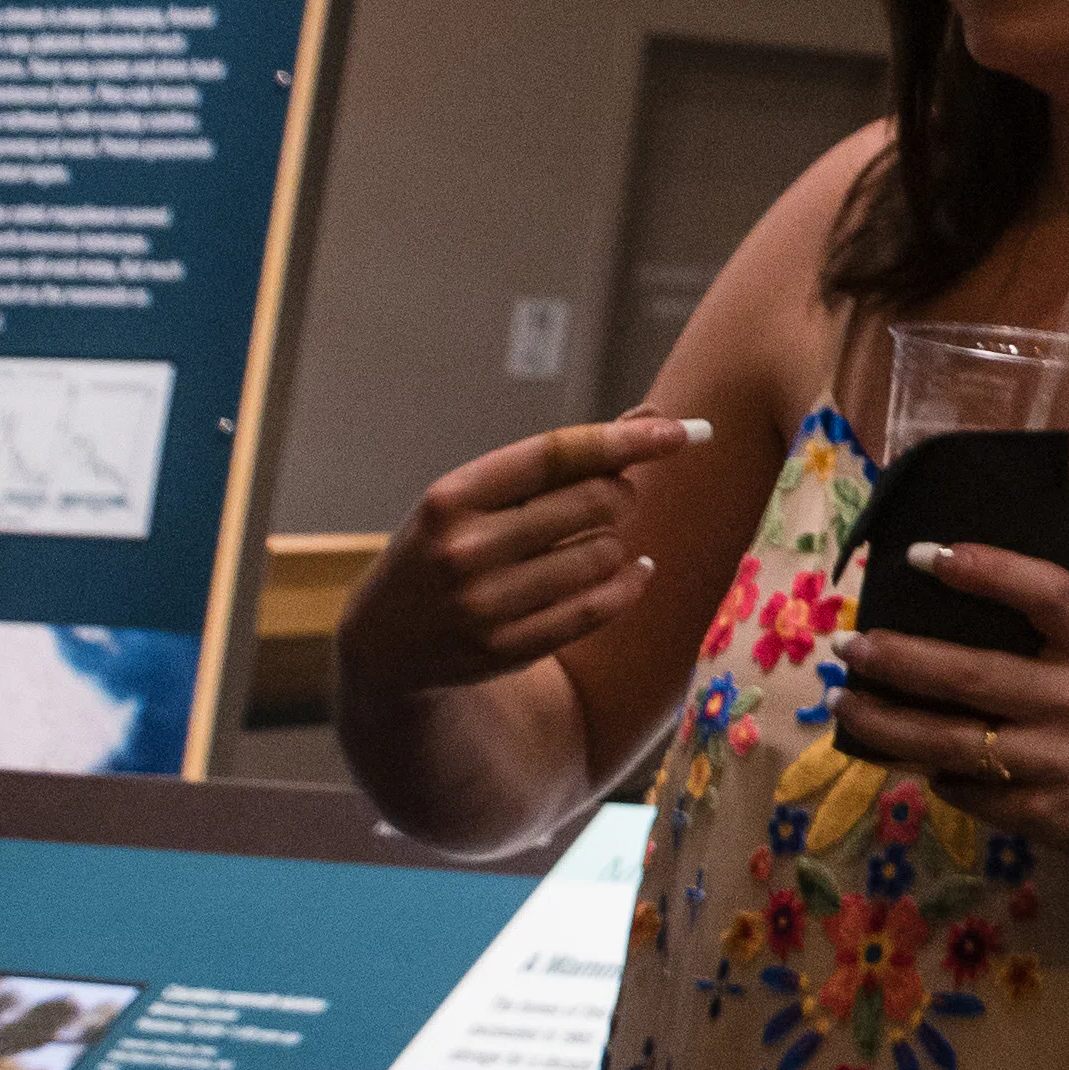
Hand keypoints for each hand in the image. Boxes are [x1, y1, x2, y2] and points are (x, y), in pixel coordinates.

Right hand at [339, 414, 697, 705]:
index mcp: (452, 497)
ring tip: (595, 541)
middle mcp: (463, 549)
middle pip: (592, 503)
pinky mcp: (504, 650)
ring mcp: (483, 604)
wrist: (384, 642)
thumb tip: (654, 419)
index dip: (626, 440)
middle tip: (614, 497)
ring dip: (615, 543)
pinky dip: (629, 584)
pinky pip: (598, 609)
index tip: (684, 431)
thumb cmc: (449, 545)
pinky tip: (635, 570)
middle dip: (620, 494)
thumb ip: (562, 459)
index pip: (556, 455)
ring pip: (602, 556)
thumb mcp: (480, 495)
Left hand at [831, 541, 1068, 897]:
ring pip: (949, 744)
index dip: (988, 570)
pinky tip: (914, 759)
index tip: (924, 554)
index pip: (1048, 595)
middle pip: (971, 675)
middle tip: (850, 644)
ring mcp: (1059, 764)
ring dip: (886, 723)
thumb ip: (1053, 645)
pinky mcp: (1044, 815)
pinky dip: (933, 773)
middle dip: (897, 658)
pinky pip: (967, 791)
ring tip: (847, 703)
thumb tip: (946, 620)